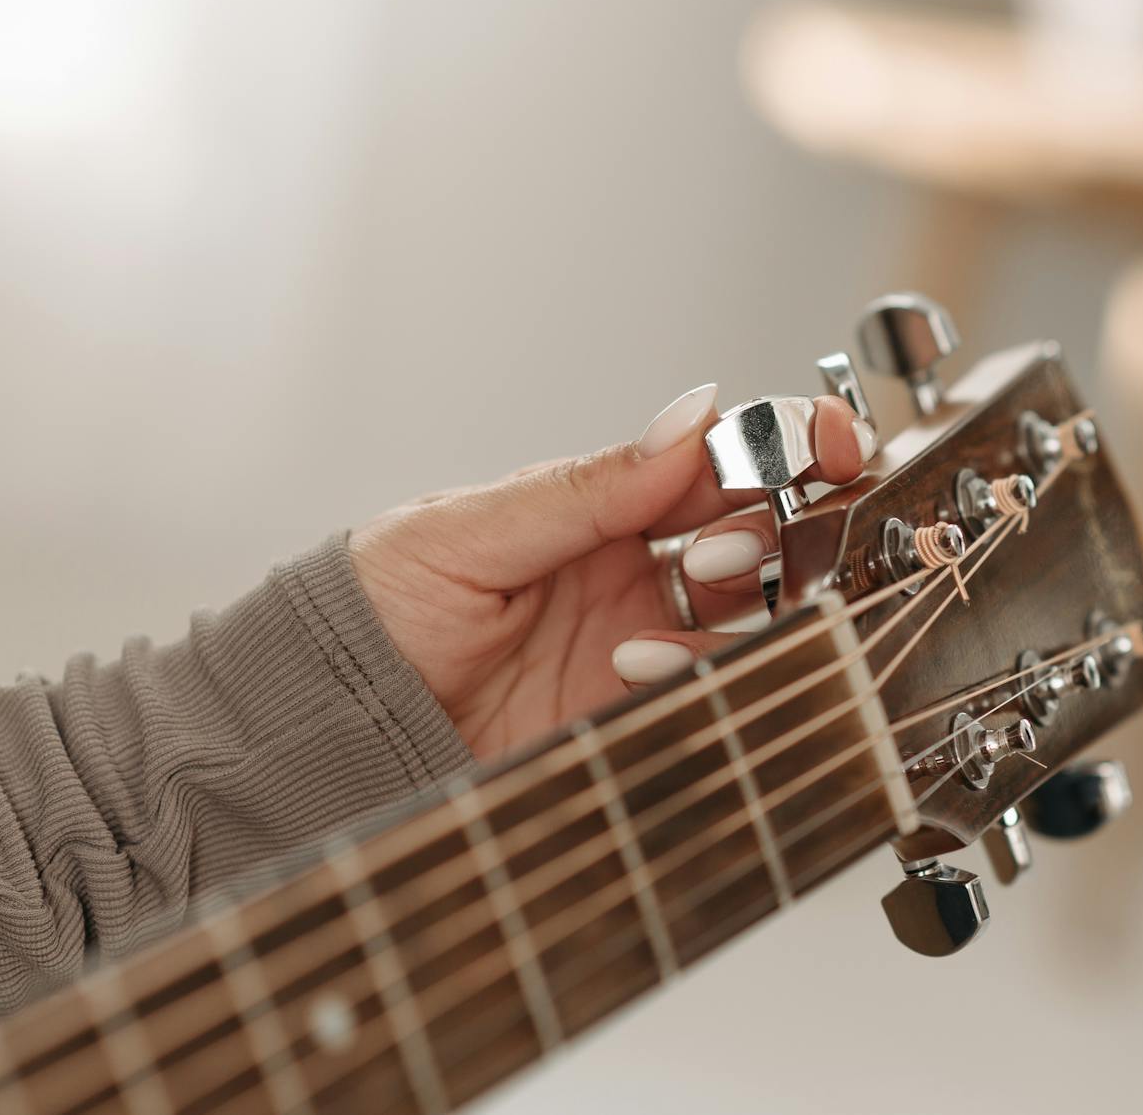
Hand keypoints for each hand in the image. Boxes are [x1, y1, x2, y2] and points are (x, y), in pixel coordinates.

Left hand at [349, 385, 876, 761]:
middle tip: (733, 537)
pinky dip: (697, 670)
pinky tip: (638, 662)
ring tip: (685, 593)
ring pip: (753, 614)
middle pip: (760, 536)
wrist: (319, 725)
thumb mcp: (468, 530)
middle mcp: (632, 571)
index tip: (824, 438)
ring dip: (746, 599)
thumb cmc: (370, 611)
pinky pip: (710, 689)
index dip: (783, 444)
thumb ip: (586, 486)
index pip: (718, 463)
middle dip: (779, 526)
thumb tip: (691, 418)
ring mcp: (640, 644)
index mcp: (600, 508)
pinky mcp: (633, 718)